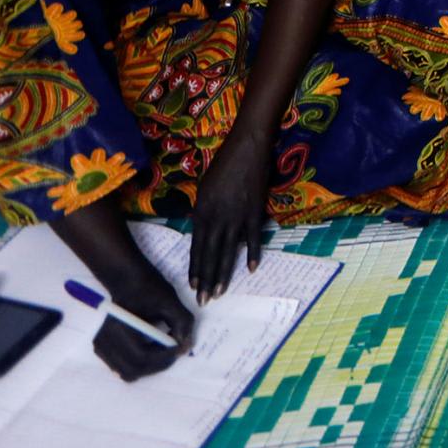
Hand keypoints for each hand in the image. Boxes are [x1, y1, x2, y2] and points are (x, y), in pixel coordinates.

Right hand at [93, 264, 195, 382]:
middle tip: (175, 352)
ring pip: (127, 372)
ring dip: (149, 366)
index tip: (180, 348)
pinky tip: (151, 349)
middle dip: (158, 364)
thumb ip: (182, 323)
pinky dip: (139, 364)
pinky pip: (122, 367)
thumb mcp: (170, 301)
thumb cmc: (148, 288)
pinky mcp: (102, 349)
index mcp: (118, 326)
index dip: (164, 357)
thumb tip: (185, 347)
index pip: (141, 356)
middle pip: (133, 369)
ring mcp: (100, 346)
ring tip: (163, 349)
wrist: (127, 281)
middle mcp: (104, 339)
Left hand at [188, 129, 270, 302]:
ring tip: (220, 293)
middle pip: (210, 254)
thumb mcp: (204, 187)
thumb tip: (200, 227)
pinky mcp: (254, 211)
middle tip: (203, 300)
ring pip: (227, 251)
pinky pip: (253, 237)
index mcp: (202, 211)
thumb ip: (202, 210)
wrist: (246, 147)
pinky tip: (250, 269)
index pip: (196, 247)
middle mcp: (217, 217)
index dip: (195, 268)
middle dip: (206, 279)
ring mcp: (236, 216)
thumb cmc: (224, 163)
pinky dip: (252, 253)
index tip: (193, 286)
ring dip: (223, 274)